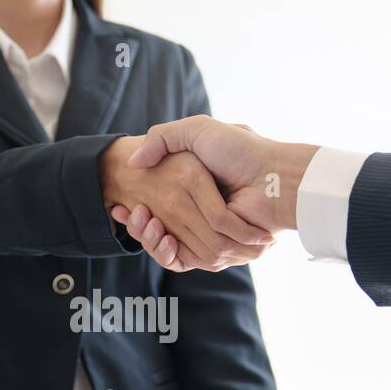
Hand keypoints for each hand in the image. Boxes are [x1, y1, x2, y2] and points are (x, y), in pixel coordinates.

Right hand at [112, 116, 318, 269]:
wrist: (271, 176)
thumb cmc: (240, 150)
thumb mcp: (197, 131)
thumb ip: (163, 138)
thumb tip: (133, 160)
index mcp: (197, 189)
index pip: (157, 204)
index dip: (136, 206)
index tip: (119, 202)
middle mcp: (202, 213)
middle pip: (157, 227)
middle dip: (137, 222)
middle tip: (120, 210)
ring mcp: (209, 232)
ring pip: (165, 243)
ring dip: (146, 234)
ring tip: (135, 216)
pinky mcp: (216, 250)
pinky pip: (182, 258)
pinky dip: (162, 248)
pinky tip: (151, 229)